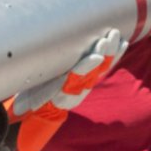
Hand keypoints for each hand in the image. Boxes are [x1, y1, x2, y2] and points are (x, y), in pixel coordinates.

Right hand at [9, 29, 126, 150]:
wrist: (41, 110)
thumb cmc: (30, 103)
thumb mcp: (28, 104)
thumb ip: (29, 105)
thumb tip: (26, 114)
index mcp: (61, 96)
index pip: (74, 81)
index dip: (85, 69)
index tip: (94, 58)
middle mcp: (76, 91)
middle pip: (91, 72)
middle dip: (101, 55)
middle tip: (108, 39)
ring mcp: (84, 84)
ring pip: (99, 68)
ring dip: (109, 52)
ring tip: (116, 36)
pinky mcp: (88, 79)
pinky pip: (103, 67)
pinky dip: (114, 56)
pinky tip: (124, 43)